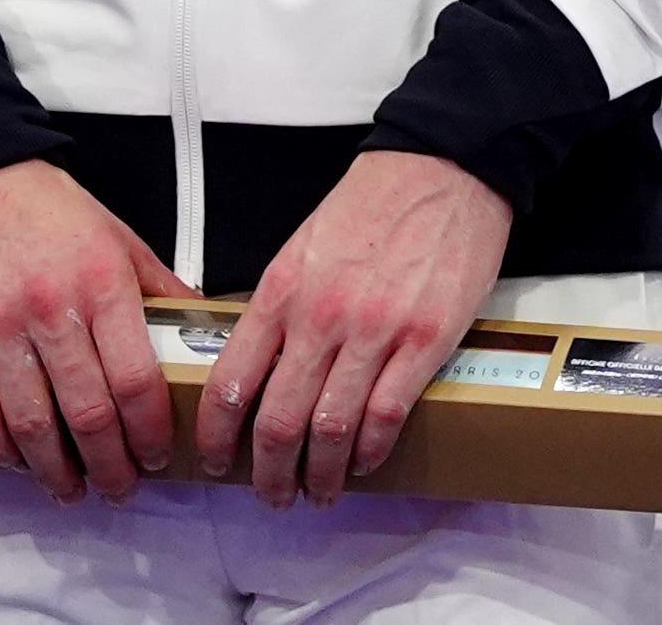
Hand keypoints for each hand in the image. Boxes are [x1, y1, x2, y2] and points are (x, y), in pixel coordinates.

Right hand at [0, 162, 183, 503]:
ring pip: (32, 423)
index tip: (159, 454)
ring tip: (72, 490)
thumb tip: (202, 325)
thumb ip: (159, 286)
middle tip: (121, 488)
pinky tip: (18, 464)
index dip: (150, 429)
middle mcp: (52, 309)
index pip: (136, 377)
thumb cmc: (46, 207)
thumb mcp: (119, 236)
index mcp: (103, 283)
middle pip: (89, 412)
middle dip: (111, 463)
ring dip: (55, 470)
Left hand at [197, 148, 513, 506]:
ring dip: (321, 474)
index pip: (230, 383)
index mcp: (281, 292)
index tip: (216, 460)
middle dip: (268, 474)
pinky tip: (365, 461)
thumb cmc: (374, 202)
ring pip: (331, 429)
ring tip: (319, 490)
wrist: (445, 166)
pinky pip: (387, 414)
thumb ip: (278, 308)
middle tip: (272, 494)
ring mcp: (375, 330)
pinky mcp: (427, 338)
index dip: (217, 437)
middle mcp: (321, 317)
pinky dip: (371, 450)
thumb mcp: (301, 247)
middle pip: (277, 422)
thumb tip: (257, 366)